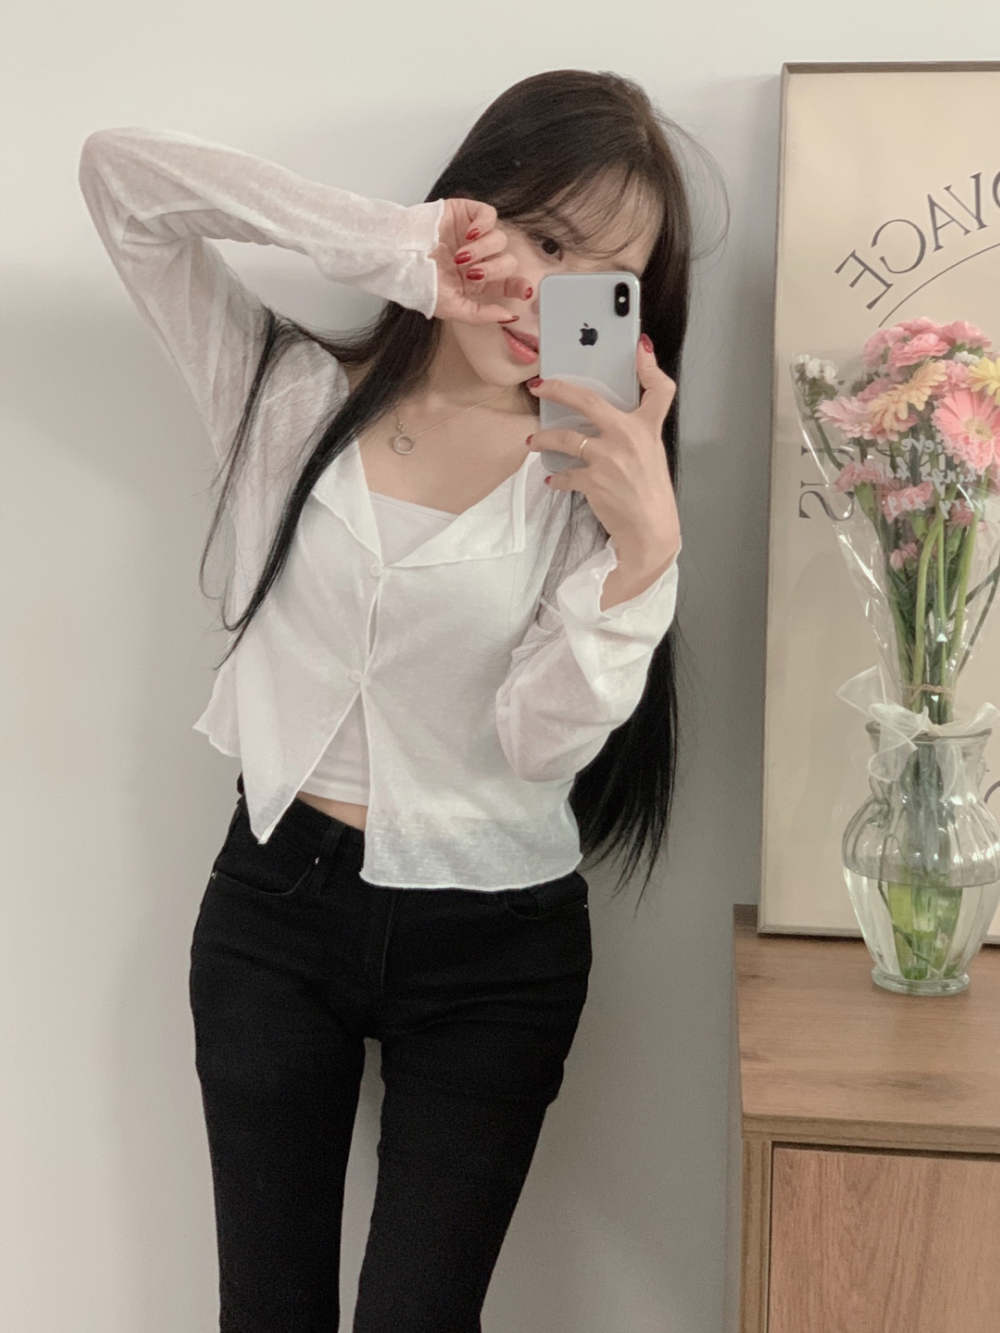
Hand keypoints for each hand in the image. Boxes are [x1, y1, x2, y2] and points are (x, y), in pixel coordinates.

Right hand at [431, 198, 531, 324]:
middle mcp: (478, 258)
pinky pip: (489, 215)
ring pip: (500, 239)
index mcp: (477, 281)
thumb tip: (509, 318)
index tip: (525, 291)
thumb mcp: (452, 308)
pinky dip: (484, 225)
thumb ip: (481, 315)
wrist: (400, 256)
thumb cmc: (420, 282)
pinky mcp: (466, 214)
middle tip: (472, 272)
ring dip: (483, 250)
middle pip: (507, 262)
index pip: (508, 282)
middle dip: (494, 270)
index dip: (519, 285)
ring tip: (461, 255)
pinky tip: (469, 234)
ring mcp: (473, 235)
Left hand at [526, 336, 680, 563]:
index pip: (659, 389)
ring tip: (532, 441)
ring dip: (543, 437)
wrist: (650, 530)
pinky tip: (554, 479)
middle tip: (539, 387)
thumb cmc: (649, 492)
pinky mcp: (593, 481)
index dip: (649, 365)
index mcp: (647, 428)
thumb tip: (612, 414)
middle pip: (587, 401)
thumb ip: (636, 429)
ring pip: (564, 437)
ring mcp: (609, 459)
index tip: (638, 346)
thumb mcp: (652, 453)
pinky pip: (564, 473)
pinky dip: (557, 477)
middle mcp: (628, 437)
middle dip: (557, 389)